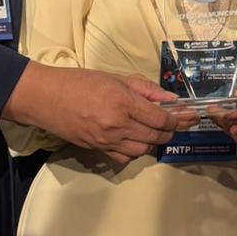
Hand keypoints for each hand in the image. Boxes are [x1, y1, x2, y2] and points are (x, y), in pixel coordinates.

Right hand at [2, 62, 178, 164]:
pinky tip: (136, 140)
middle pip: (155, 136)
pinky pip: (124, 157)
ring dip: (154, 142)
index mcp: (123, 102)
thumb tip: (171, 100)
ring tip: (157, 131)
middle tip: (177, 123)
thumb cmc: (81, 82)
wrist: (47, 98)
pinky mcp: (98, 150)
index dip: (178, 119)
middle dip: (170, 131)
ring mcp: (107, 141)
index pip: (160, 118)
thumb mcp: (116, 78)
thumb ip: (145, 89)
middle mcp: (118, 125)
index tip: (188, 115)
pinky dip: (135, 151)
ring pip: (143, 150)